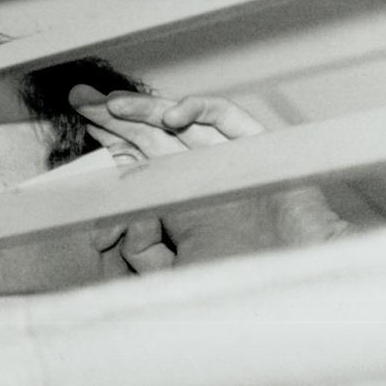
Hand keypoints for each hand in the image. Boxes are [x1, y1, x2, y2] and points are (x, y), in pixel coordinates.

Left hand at [69, 85, 347, 265]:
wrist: (305, 286)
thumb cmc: (245, 287)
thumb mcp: (172, 275)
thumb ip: (140, 248)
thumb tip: (114, 216)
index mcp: (181, 202)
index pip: (141, 161)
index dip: (114, 140)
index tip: (84, 125)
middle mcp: (203, 176)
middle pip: (152, 136)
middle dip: (114, 116)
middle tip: (80, 98)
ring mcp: (230, 161)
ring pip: (182, 124)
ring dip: (145, 110)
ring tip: (111, 105)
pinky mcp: (259, 151)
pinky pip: (227, 120)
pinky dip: (199, 111)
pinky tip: (171, 116)